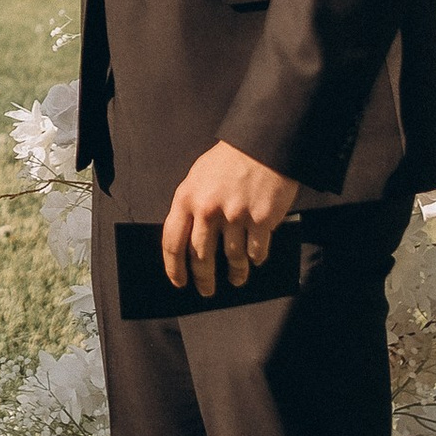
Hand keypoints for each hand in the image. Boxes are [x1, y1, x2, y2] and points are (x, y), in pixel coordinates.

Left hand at [163, 143, 299, 296]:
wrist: (263, 144)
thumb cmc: (228, 160)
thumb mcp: (198, 176)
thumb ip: (191, 205)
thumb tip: (187, 241)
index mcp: (187, 198)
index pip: (172, 242)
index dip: (174, 267)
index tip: (179, 282)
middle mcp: (208, 209)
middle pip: (201, 256)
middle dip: (204, 278)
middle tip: (207, 290)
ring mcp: (236, 215)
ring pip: (232, 257)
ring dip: (235, 273)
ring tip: (236, 279)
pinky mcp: (262, 219)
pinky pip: (257, 250)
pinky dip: (256, 258)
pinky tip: (255, 259)